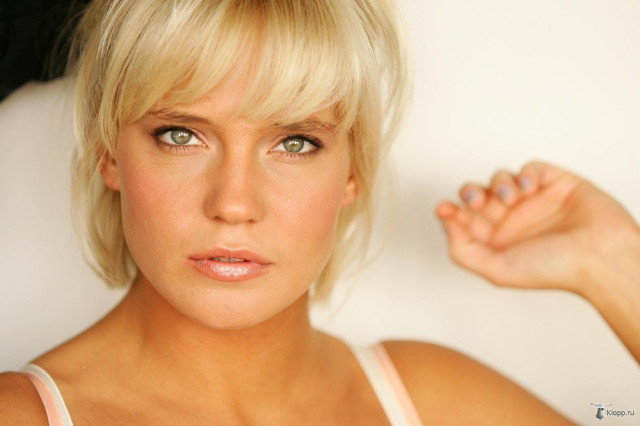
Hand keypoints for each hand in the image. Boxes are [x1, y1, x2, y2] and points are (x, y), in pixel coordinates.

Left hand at [435, 160, 639, 296]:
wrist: (600, 256)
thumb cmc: (555, 269)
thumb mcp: (497, 269)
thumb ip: (464, 250)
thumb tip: (447, 224)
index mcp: (497, 240)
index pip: (465, 219)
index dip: (451, 211)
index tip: (443, 208)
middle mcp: (512, 220)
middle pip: (478, 195)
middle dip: (471, 193)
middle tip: (478, 201)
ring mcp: (533, 201)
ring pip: (500, 179)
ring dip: (499, 183)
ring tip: (511, 199)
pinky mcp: (554, 183)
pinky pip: (530, 169)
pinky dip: (525, 175)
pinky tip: (530, 190)